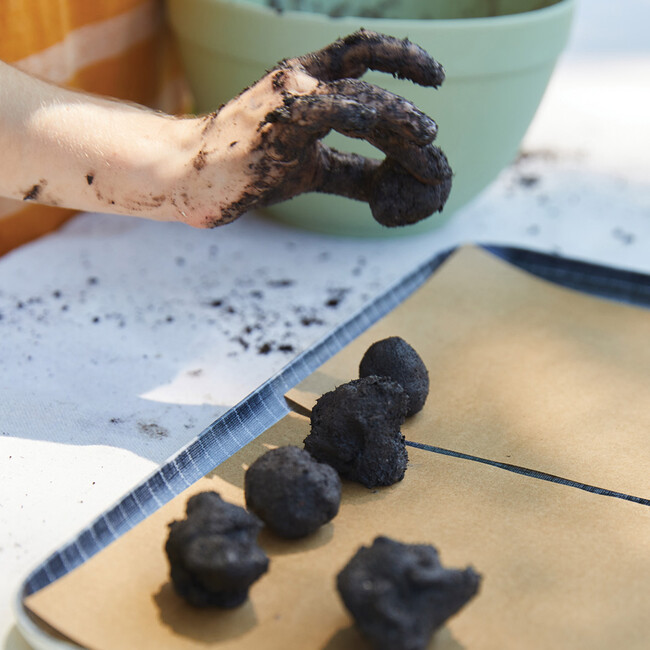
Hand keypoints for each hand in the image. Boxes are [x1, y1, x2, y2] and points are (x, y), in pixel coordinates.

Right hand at [175, 30, 451, 227]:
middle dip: (407, 113)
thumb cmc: (250, 167)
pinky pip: (325, 116)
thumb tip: (392, 186)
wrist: (190, 177)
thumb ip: (352, 171)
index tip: (436, 77)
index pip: (361, 53)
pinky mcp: (273, 129)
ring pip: (355, 99)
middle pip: (367, 84)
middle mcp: (297, 81)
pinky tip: (384, 135)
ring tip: (427, 139)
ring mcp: (284, 101)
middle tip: (434, 140)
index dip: (402, 57)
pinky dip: (359, 120)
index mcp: (305, 82)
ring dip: (396, 118)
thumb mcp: (313, 168)